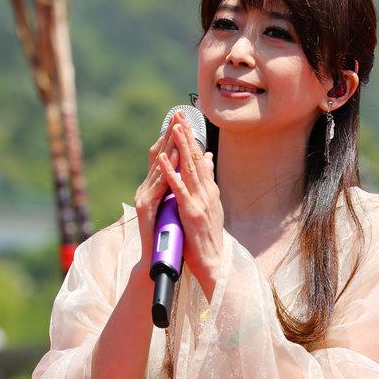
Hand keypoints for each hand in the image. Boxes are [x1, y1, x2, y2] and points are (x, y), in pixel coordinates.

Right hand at [132, 113, 179, 280]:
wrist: (157, 260)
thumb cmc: (170, 233)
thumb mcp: (180, 203)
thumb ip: (186, 183)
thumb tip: (203, 160)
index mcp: (155, 187)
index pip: (164, 156)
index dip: (172, 137)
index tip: (181, 118)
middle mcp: (146, 189)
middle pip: (158, 156)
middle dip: (168, 134)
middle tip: (176, 114)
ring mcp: (144, 197)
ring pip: (157, 167)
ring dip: (167, 146)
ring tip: (175, 129)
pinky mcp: (146, 208)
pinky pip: (157, 185)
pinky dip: (164, 170)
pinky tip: (168, 157)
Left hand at [156, 110, 224, 299]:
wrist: (215, 264)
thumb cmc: (208, 238)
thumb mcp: (210, 207)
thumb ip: (208, 183)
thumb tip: (208, 160)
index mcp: (210, 191)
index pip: (201, 159)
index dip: (192, 139)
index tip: (185, 121)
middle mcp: (207, 192)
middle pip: (196, 157)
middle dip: (187, 134)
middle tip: (179, 113)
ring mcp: (200, 201)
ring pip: (189, 168)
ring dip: (181, 146)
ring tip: (174, 126)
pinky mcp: (191, 212)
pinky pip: (178, 189)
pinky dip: (171, 172)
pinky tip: (163, 159)